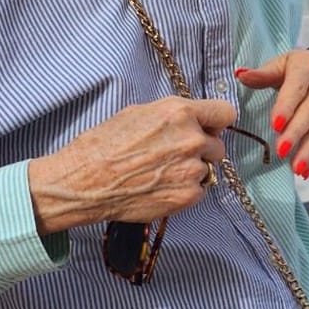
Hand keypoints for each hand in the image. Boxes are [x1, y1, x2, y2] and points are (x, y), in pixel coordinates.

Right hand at [29, 97, 238, 235]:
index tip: (209, 128)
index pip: (225, 113)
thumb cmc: (103, 146)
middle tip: (173, 155)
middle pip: (217, 145)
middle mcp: (192, 140)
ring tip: (161, 172)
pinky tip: (160, 186)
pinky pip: (199, 190)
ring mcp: (192, 170)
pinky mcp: (188, 195)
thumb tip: (195, 120)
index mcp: (180, 113)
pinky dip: (185, 190)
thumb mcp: (139, 113)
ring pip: (208, 169)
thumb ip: (174, 116)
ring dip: (191, 171)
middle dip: (201, 149)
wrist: (84, 183)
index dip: (215, 122)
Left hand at [234, 49, 308, 178]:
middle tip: (281, 151)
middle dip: (296, 132)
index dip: (287, 107)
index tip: (275, 125)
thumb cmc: (299, 68)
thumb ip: (262, 74)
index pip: (297, 88)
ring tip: (296, 167)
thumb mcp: (280, 65)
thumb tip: (240, 74)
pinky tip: (306, 170)